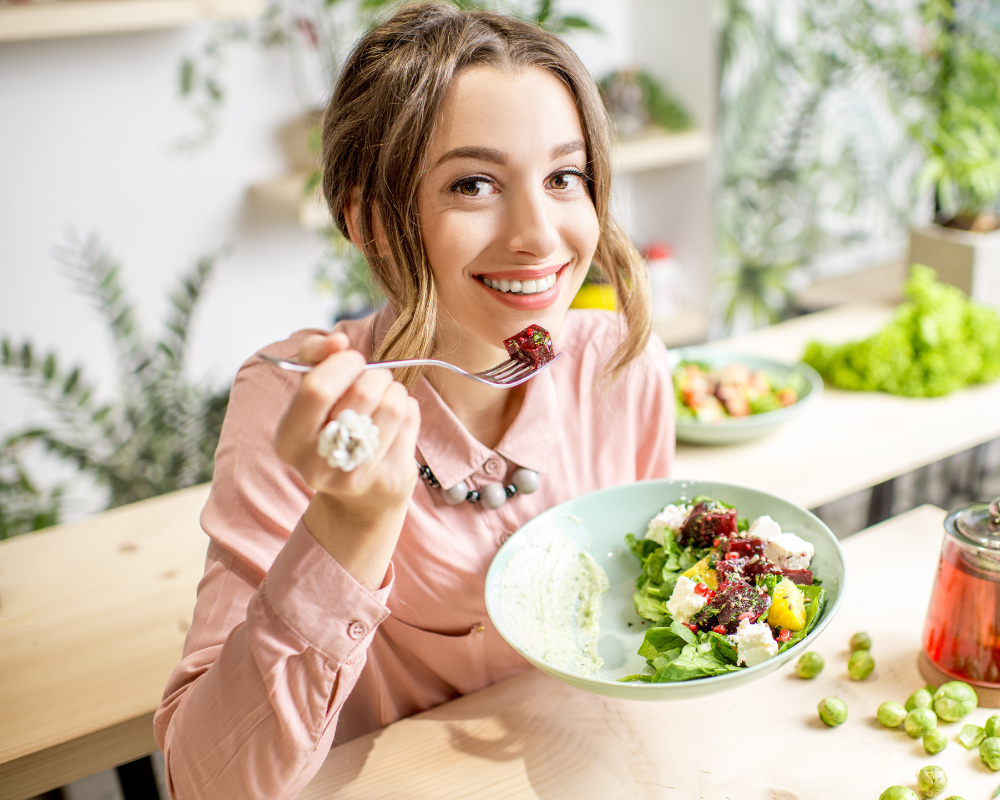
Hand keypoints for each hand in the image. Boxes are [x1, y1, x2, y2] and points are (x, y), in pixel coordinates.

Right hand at [274, 332, 419, 587]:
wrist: (357, 500)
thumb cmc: (332, 430)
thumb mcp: (310, 395)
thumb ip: (314, 357)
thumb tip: (337, 341)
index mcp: (289, 441)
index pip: (317, 389)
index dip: (342, 364)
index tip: (352, 359)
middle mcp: (318, 465)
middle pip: (362, 394)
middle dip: (375, 374)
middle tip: (374, 378)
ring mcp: (356, 476)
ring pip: (392, 405)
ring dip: (394, 390)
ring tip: (386, 396)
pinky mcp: (390, 479)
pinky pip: (409, 420)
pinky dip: (407, 408)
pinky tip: (396, 417)